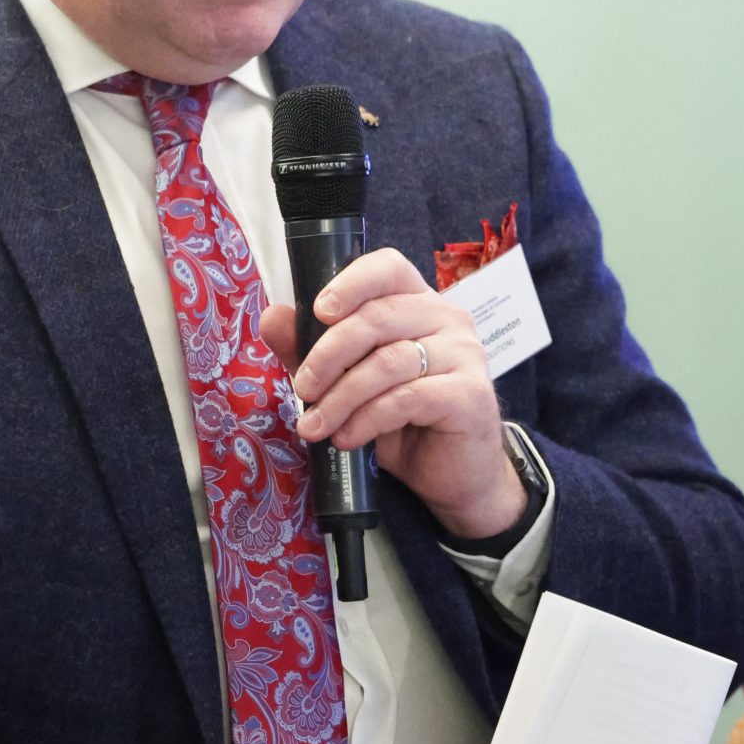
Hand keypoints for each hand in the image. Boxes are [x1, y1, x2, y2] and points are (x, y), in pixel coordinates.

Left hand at [258, 249, 525, 538]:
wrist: (453, 476)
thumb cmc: (405, 422)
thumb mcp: (349, 383)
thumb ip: (312, 350)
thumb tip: (273, 317)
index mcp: (419, 303)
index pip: (388, 268)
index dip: (351, 282)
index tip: (317, 312)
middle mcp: (448, 319)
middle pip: (378, 317)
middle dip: (329, 354)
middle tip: (302, 389)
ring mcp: (465, 354)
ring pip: (389, 362)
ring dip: (341, 397)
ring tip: (315, 427)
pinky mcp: (470, 394)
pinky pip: (407, 398)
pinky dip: (367, 419)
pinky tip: (347, 438)